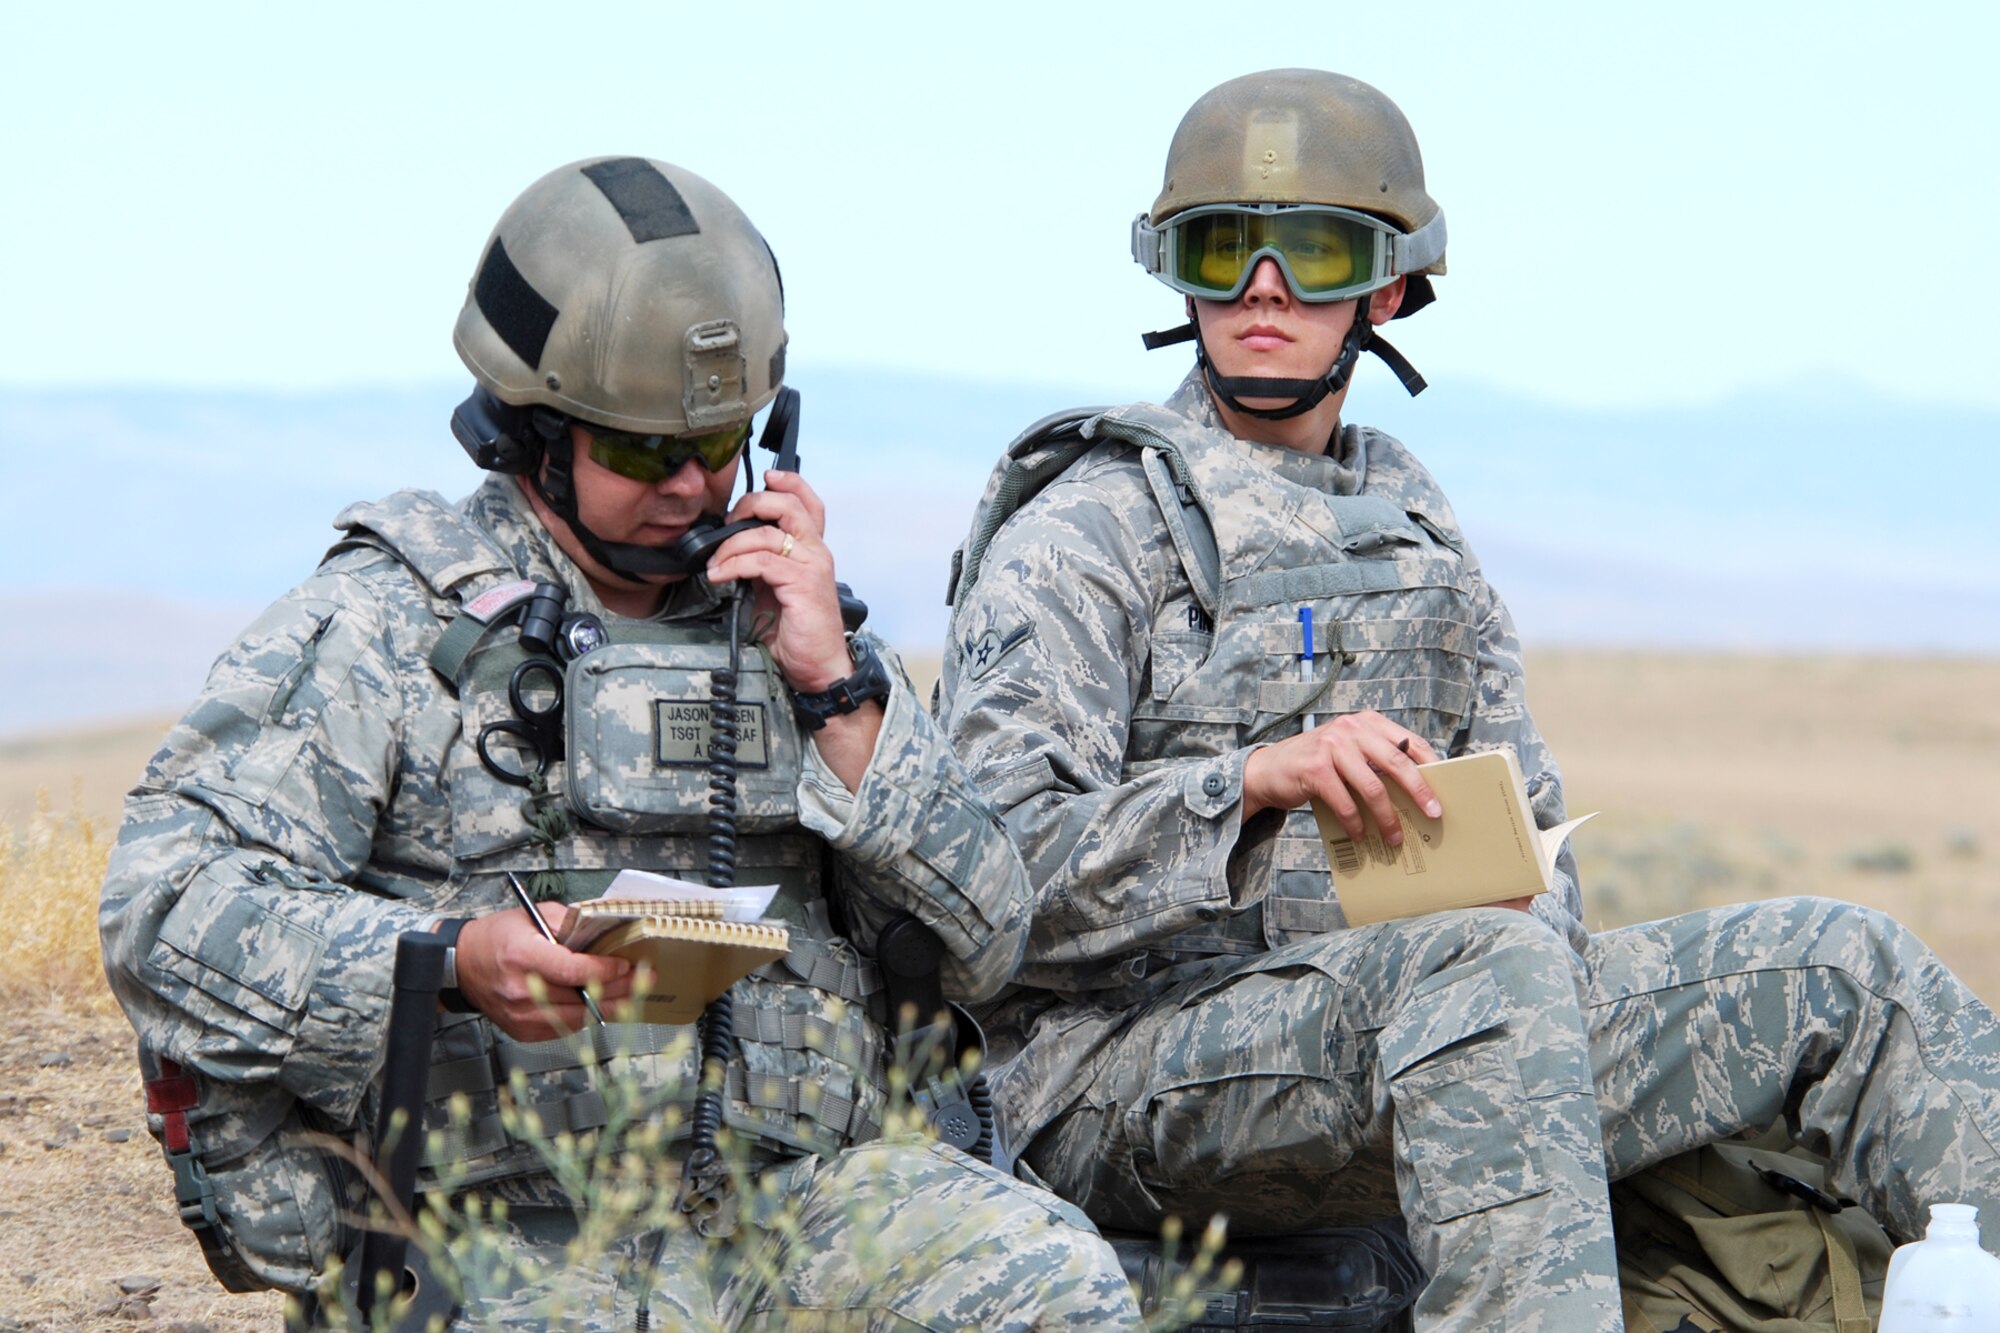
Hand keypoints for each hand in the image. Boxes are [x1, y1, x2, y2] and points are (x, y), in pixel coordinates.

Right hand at [451, 906, 631, 1040]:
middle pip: (580, 997)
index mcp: (522, 956)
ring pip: (576, 1017)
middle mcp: (520, 990)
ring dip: (608, 1007)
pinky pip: (563, 1027)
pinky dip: (584, 1016)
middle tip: (644, 981)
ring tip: (631, 995)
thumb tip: (602, 928)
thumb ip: (568, 922)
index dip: (603, 970)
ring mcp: (521, 1015)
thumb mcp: (531, 915)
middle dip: (619, 989)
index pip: (572, 970)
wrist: (463, 965)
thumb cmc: (495, 938)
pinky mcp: (523, 1031)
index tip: (625, 966)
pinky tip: (600, 1005)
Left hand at [704, 470, 854, 692]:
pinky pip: (761, 561)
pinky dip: (734, 565)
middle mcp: (817, 552)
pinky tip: (720, 576)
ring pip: (767, 532)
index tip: (766, 479)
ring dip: (731, 545)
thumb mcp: (774, 590)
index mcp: (812, 550)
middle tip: (727, 523)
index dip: (788, 482)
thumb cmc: (797, 632)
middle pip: (789, 504)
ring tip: (715, 563)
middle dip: (751, 504)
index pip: (809, 502)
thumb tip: (727, 550)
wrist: (818, 667)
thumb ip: (761, 565)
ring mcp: (812, 566)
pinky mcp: (803, 584)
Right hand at [1242, 711, 1441, 846]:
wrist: (1268, 769)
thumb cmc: (1316, 764)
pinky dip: (1355, 823)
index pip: (1410, 742)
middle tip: (1433, 813)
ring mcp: (1332, 747)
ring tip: (1394, 836)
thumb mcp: (1349, 751)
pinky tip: (1359, 834)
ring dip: (1387, 818)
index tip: (1445, 789)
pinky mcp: (1315, 769)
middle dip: (1419, 792)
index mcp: (1367, 722)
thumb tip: (1415, 790)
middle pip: (1397, 763)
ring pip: (1373, 787)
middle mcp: (1351, 728)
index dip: (1431, 766)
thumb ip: (1376, 760)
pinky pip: (1345, 803)